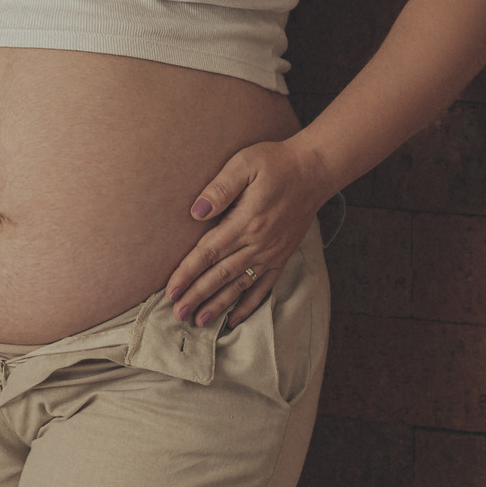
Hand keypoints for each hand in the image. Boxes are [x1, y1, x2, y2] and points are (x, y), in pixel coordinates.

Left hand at [165, 139, 327, 329]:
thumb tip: (197, 211)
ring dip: (219, 305)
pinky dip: (250, 305)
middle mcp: (258, 243)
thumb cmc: (276, 163)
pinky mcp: (281, 256)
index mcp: (245, 222)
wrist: (314, 171)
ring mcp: (271, 253)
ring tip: (200, 323)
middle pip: (220, 275)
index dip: (187, 273)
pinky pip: (264, 286)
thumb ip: (220, 188)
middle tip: (178, 315)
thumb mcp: (245, 164)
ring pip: (239, 285)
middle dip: (197, 296)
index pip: (208, 253)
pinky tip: (235, 320)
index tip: (171, 291)